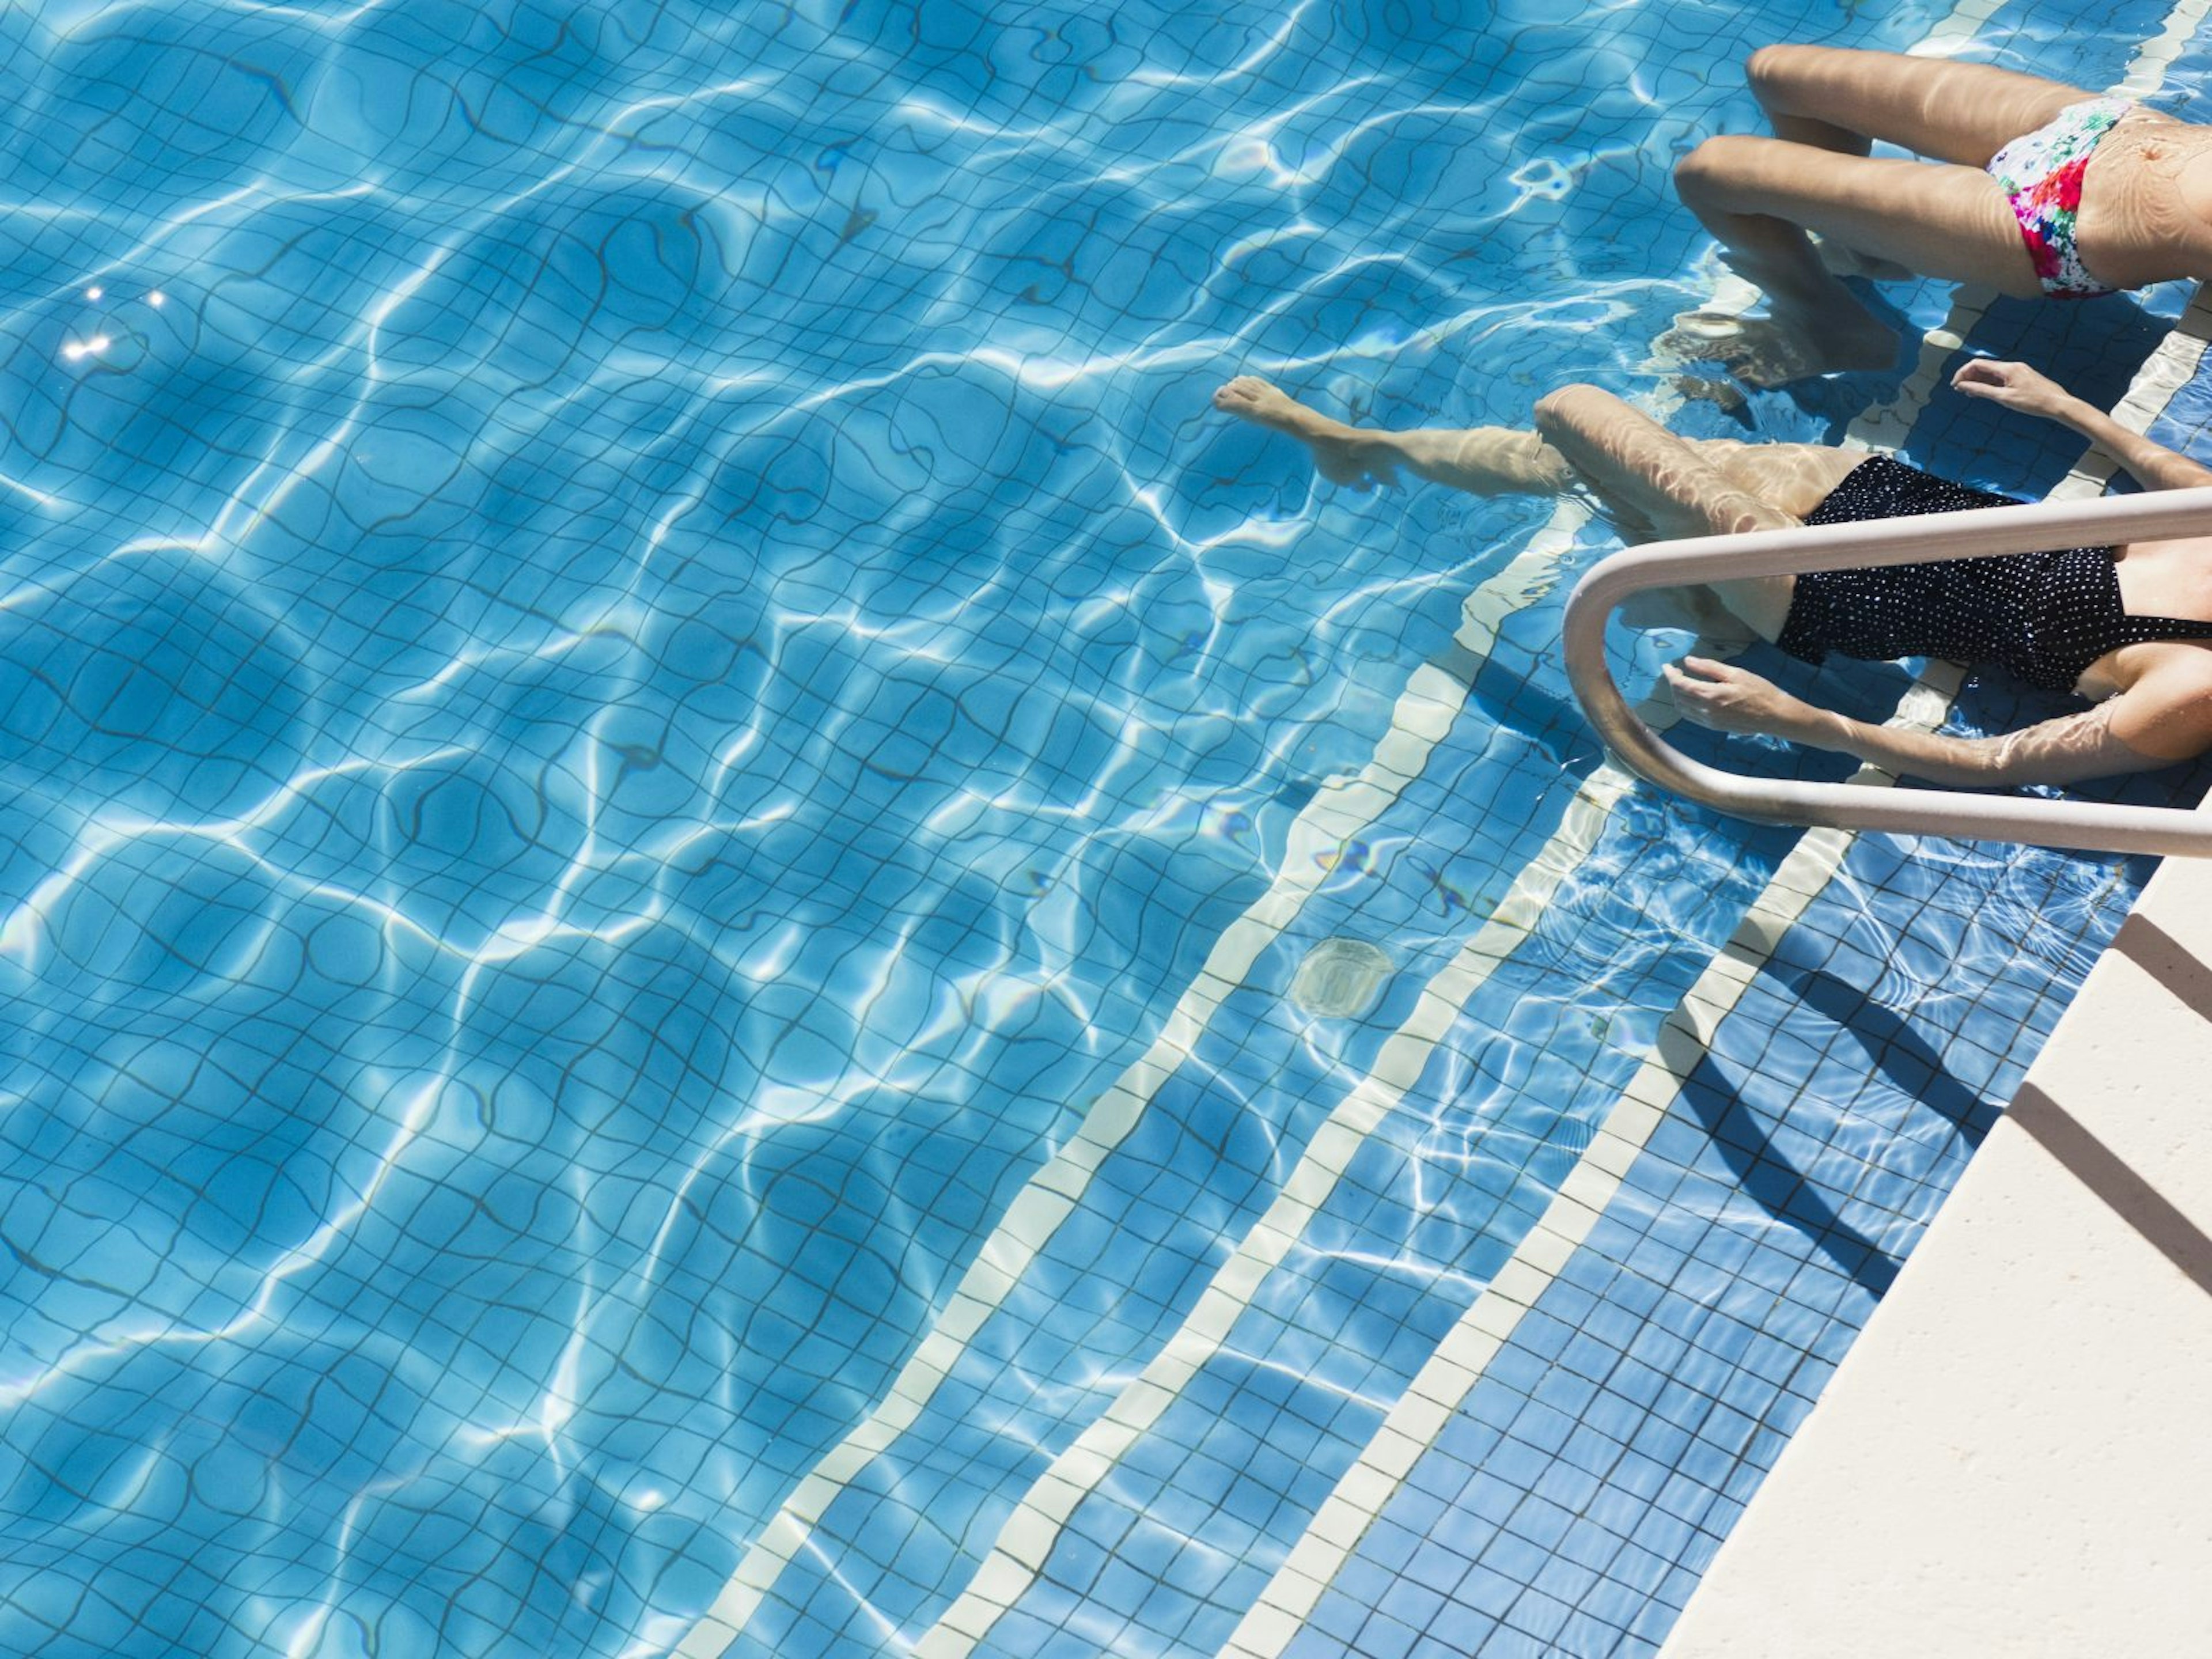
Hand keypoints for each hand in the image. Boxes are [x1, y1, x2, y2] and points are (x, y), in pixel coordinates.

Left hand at [1661, 655, 1823, 739]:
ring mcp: (1709, 722)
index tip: (1667, 666)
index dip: (1670, 675)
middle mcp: (1706, 711)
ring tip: (1681, 683)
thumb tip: (1687, 661)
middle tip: (1676, 672)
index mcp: (1711, 695)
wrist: (1775, 716)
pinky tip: (1690, 697)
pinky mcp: (1714, 727)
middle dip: (1673, 684)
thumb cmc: (1759, 691)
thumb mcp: (1736, 673)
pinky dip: (1685, 706)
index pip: (1680, 685)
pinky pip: (1691, 717)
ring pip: (1682, 709)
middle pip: (1678, 697)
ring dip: (1677, 696)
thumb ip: (1709, 667)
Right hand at [1951, 357, 2069, 417]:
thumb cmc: (2033, 402)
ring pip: (1992, 373)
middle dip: (1970, 377)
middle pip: (1984, 367)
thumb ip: (1981, 390)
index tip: (1955, 385)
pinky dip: (1990, 384)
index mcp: (2007, 368)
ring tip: (1970, 394)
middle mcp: (2012, 366)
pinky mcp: (2022, 377)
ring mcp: (2018, 371)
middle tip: (1961, 391)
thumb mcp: (2003, 398)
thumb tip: (1963, 386)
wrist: (2057, 403)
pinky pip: (2001, 377)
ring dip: (1979, 381)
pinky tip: (1986, 393)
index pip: (1978, 364)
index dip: (1963, 373)